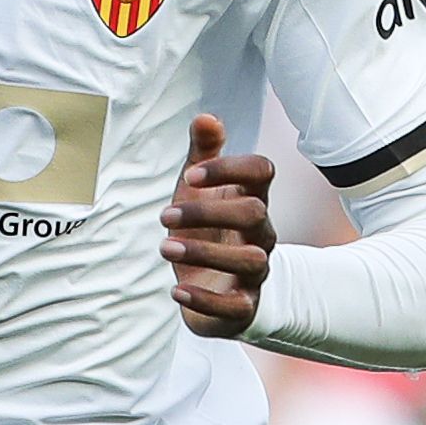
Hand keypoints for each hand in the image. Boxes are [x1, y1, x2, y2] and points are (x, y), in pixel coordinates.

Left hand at [162, 111, 275, 339]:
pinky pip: (236, 307)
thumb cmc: (207, 231)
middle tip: (164, 217)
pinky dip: (206, 301)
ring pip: (251, 259)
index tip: (191, 174)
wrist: (215, 289)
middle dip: (207, 211)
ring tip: (165, 248)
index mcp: (252, 199)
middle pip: (255, 212)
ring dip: (204, 253)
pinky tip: (176, 289)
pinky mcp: (243, 307)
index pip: (262, 171)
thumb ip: (202, 155)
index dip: (230, 168)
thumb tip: (206, 116)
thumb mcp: (199, 192)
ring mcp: (255, 272)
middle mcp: (261, 234)